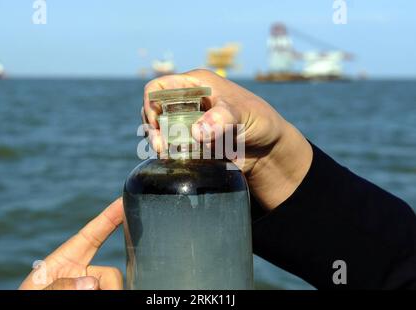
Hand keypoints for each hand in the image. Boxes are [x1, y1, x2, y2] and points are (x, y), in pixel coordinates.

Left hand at [19, 198, 123, 289]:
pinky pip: (114, 292)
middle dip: (109, 285)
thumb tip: (92, 282)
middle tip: (99, 294)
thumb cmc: (29, 299)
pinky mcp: (100, 294)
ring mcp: (92, 287)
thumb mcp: (36, 293)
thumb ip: (61, 284)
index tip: (123, 201)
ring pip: (114, 286)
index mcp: (65, 261)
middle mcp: (83, 273)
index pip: (91, 234)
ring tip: (93, 300)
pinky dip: (112, 293)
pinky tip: (104, 295)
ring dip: (109, 292)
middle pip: (110, 273)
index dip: (109, 217)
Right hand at [143, 69, 312, 209]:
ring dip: (159, 142)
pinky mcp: (190, 144)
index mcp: (196, 84)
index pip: (159, 87)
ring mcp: (187, 123)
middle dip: (152, 128)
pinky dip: (169, 155)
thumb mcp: (244, 115)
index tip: (156, 123)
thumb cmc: (259, 122)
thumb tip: (197, 132)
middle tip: (161, 146)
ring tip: (168, 155)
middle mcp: (187, 102)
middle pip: (153, 110)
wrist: (267, 150)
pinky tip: (176, 161)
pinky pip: (170, 148)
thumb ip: (223, 119)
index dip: (151, 102)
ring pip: (159, 130)